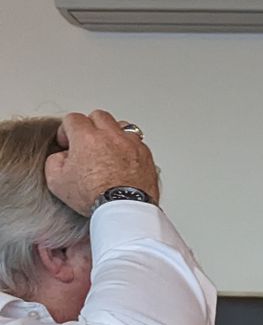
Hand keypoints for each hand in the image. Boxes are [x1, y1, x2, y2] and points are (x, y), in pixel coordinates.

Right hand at [43, 110, 158, 215]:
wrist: (124, 209)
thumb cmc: (94, 196)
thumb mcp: (57, 181)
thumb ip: (54, 161)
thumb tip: (63, 156)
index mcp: (87, 138)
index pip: (73, 119)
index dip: (66, 131)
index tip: (67, 144)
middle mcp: (112, 136)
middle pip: (98, 116)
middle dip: (89, 126)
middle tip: (86, 143)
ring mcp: (132, 144)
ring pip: (121, 125)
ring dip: (112, 133)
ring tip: (107, 149)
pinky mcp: (146, 155)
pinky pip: (137, 142)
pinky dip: (129, 147)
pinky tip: (123, 159)